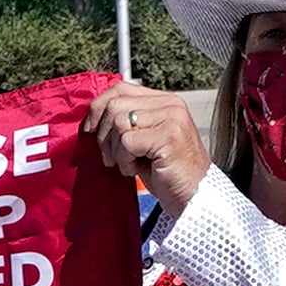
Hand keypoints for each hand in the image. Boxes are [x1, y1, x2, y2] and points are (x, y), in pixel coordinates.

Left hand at [86, 82, 210, 206]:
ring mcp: (172, 118)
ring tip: (128, 165)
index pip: (121, 88)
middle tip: (110, 158)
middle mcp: (171, 104)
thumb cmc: (167, 172)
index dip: (99, 107)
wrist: (194, 196)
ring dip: (116, 150)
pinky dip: (125, 160)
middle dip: (104, 135)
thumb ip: (128, 121)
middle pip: (115, 105)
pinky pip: (127, 141)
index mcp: (165, 101)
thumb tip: (93, 116)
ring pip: (119, 122)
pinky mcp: (168, 136)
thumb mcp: (145, 139)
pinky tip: (136, 170)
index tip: (90, 128)